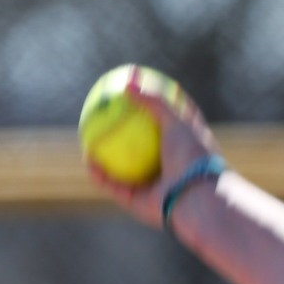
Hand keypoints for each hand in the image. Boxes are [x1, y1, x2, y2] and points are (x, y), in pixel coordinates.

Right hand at [84, 72, 221, 231]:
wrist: (197, 198)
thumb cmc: (192, 157)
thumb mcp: (177, 121)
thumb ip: (155, 101)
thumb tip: (129, 80)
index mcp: (186, 149)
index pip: (170, 125)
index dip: (154, 110)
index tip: (135, 95)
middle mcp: (171, 168)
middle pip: (143, 149)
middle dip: (124, 136)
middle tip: (103, 118)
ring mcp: (156, 186)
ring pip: (125, 170)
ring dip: (106, 157)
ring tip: (87, 139)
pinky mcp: (142, 203)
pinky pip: (115, 187)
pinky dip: (101, 175)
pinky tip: (87, 159)